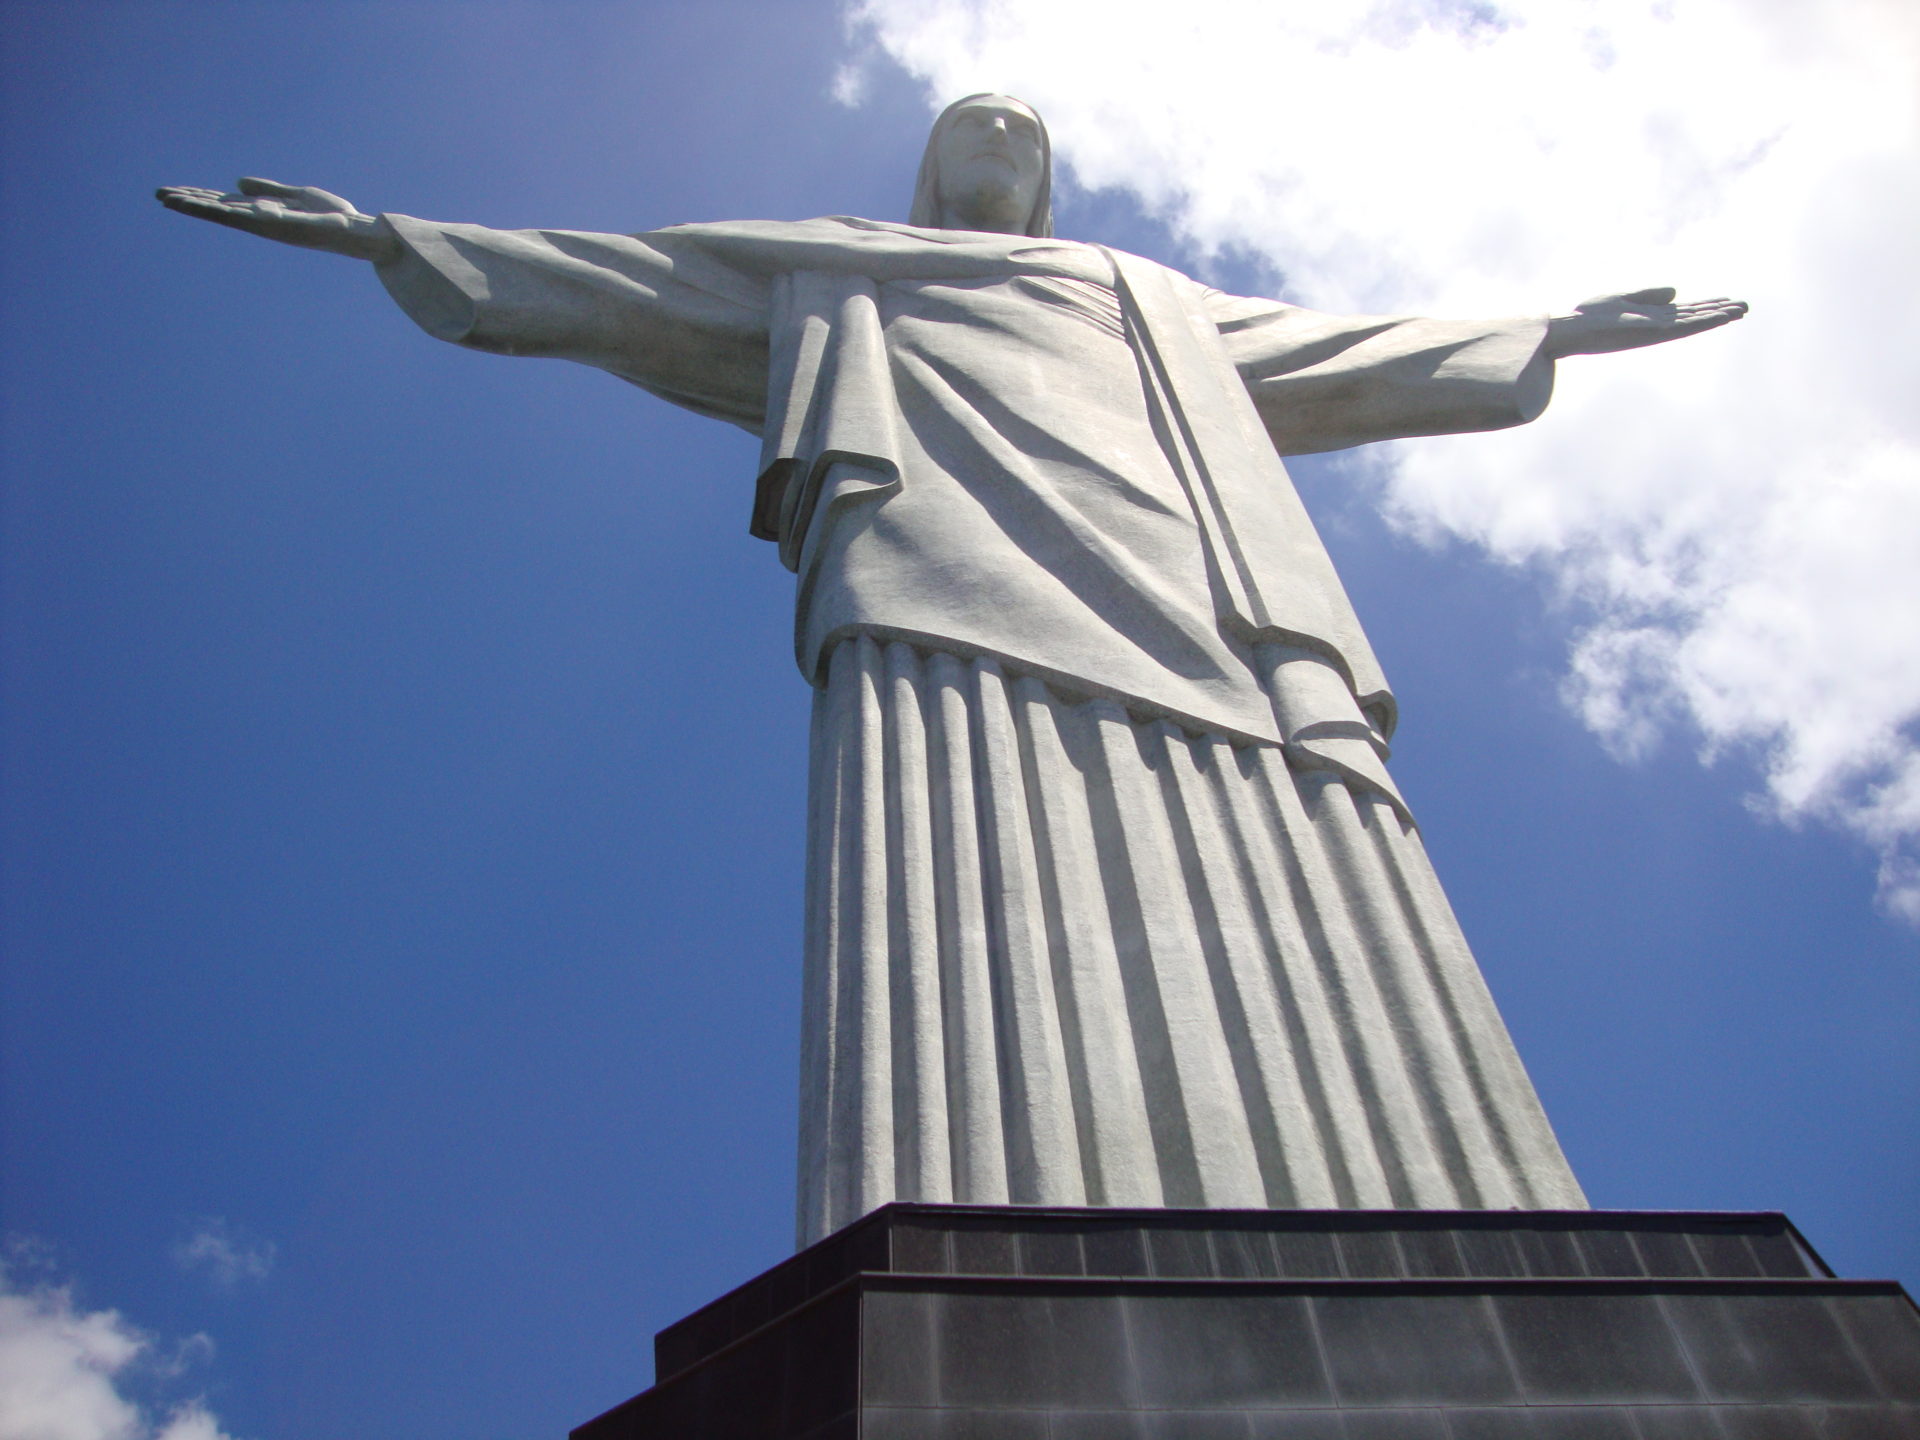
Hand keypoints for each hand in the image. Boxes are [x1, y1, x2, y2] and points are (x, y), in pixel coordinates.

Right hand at [155, 177, 399, 262]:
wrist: (356, 230)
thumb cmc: (331, 214)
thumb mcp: (295, 194)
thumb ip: (267, 189)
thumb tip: (236, 183)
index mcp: (263, 212)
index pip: (224, 204)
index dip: (199, 198)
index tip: (173, 192)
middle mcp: (261, 221)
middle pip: (217, 210)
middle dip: (189, 202)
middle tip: (158, 195)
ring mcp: (268, 224)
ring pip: (225, 214)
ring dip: (196, 206)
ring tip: (168, 199)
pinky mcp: (279, 225)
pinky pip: (248, 217)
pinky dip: (224, 211)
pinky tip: (207, 203)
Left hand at [1543, 287, 1747, 358]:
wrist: (1568, 325)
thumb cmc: (1590, 313)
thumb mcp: (1624, 298)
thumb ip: (1650, 296)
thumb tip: (1676, 293)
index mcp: (1651, 315)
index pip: (1686, 310)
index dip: (1708, 305)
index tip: (1730, 301)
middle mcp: (1656, 324)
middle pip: (1694, 317)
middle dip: (1719, 312)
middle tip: (1746, 307)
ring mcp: (1654, 329)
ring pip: (1692, 323)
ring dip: (1715, 317)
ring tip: (1740, 311)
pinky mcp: (1649, 333)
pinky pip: (1680, 327)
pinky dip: (1699, 322)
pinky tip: (1716, 317)